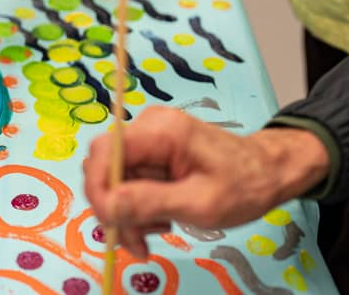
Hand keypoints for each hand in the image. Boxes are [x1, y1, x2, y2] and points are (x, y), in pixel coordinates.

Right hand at [83, 106, 329, 258]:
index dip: (98, 187)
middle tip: (137, 241)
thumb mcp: (201, 203)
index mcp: (161, 131)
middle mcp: (148, 127)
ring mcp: (149, 139)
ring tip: (156, 234)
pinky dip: (138, 207)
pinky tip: (160, 220)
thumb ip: (150, 202)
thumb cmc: (245, 185)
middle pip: (107, 168)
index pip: (104, 151)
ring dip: (128, 213)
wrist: (270, 172)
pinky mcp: (152, 153)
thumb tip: (106, 206)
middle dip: (116, 208)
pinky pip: (130, 182)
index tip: (110, 223)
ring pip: (116, 180)